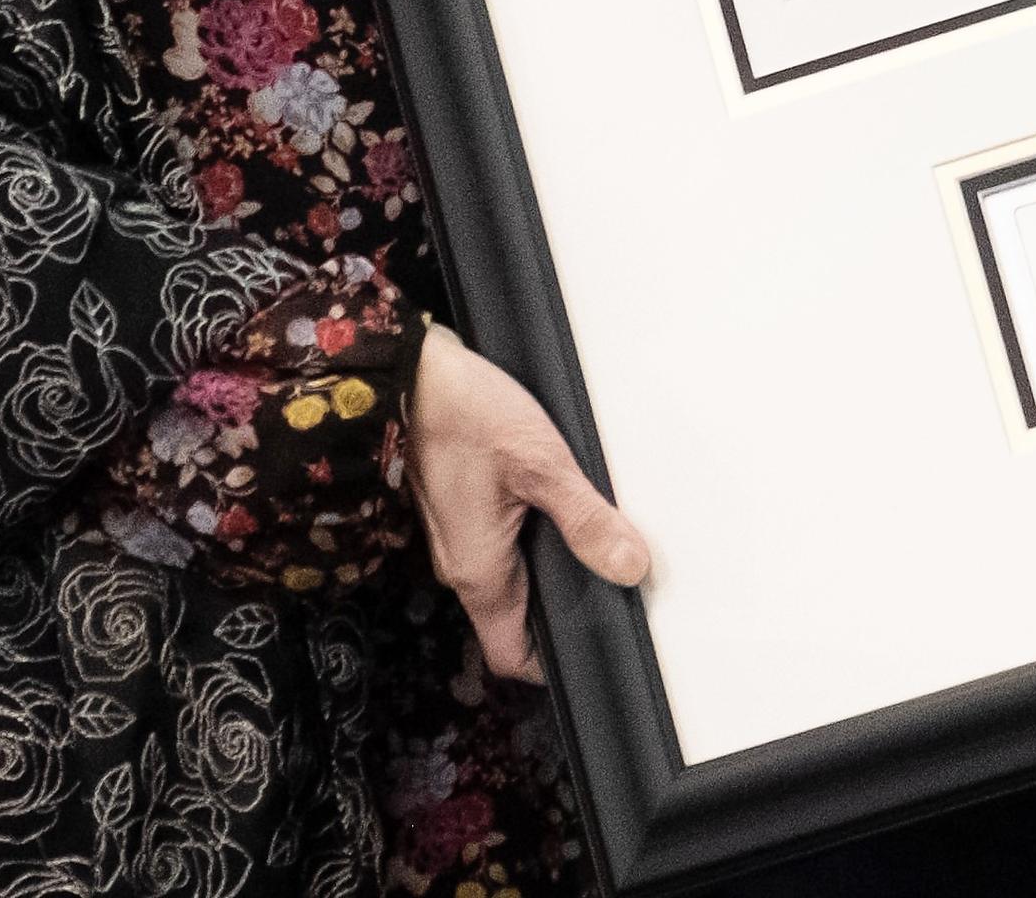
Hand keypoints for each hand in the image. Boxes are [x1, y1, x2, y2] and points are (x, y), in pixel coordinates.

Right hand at [406, 323, 650, 682]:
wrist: (405, 371)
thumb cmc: (462, 412)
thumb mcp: (539, 463)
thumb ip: (585, 519)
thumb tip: (630, 566)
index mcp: (479, 573)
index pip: (511, 656)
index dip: (552, 664)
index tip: (593, 641)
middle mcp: (460, 564)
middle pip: (513, 617)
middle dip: (559, 602)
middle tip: (607, 575)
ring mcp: (453, 534)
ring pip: (504, 574)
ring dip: (543, 562)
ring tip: (586, 530)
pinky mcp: (452, 504)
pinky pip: (492, 539)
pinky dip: (524, 530)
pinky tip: (548, 495)